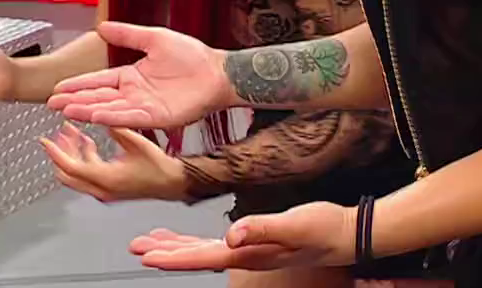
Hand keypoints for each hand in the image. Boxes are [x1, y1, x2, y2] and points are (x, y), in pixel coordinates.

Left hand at [39, 124, 187, 202]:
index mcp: (105, 179)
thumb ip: (116, 129)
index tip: (45, 141)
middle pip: (67, 174)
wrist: (172, 182)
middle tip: (57, 135)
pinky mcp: (109, 188)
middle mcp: (101, 189)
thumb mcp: (137, 142)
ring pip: (76, 175)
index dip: (55, 152)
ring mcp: (104, 191)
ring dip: (72, 154)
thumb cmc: (159, 168)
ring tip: (72, 134)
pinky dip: (83, 159)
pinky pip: (87, 175)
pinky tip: (88, 143)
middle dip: (60, 153)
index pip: (70, 167)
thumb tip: (100, 117)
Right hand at [46, 21, 230, 128]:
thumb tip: (102, 26)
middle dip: (74, 101)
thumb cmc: (191, 56)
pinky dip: (113, 117)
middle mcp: (134, 94)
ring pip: (110, 110)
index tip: (58, 88)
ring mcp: (144, 107)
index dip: (78, 86)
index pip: (99, 81)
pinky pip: (131, 118)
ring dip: (88, 111)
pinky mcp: (157, 117)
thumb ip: (128, 34)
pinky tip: (96, 116)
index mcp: (131, 76)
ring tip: (66, 110)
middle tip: (52, 104)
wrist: (217, 72)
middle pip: (98, 98)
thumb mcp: (154, 39)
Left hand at [129, 201, 353, 271]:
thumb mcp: (296, 225)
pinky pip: (213, 243)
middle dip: (164, 252)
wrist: (345, 233)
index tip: (148, 256)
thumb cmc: (324, 228)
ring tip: (147, 242)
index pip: (203, 256)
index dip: (174, 256)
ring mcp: (247, 250)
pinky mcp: (253, 241)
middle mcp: (244, 255)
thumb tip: (232, 234)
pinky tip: (181, 236)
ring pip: (200, 251)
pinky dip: (192, 240)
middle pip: (195, 256)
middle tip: (136, 248)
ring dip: (173, 246)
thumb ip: (264, 229)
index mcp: (249, 253)